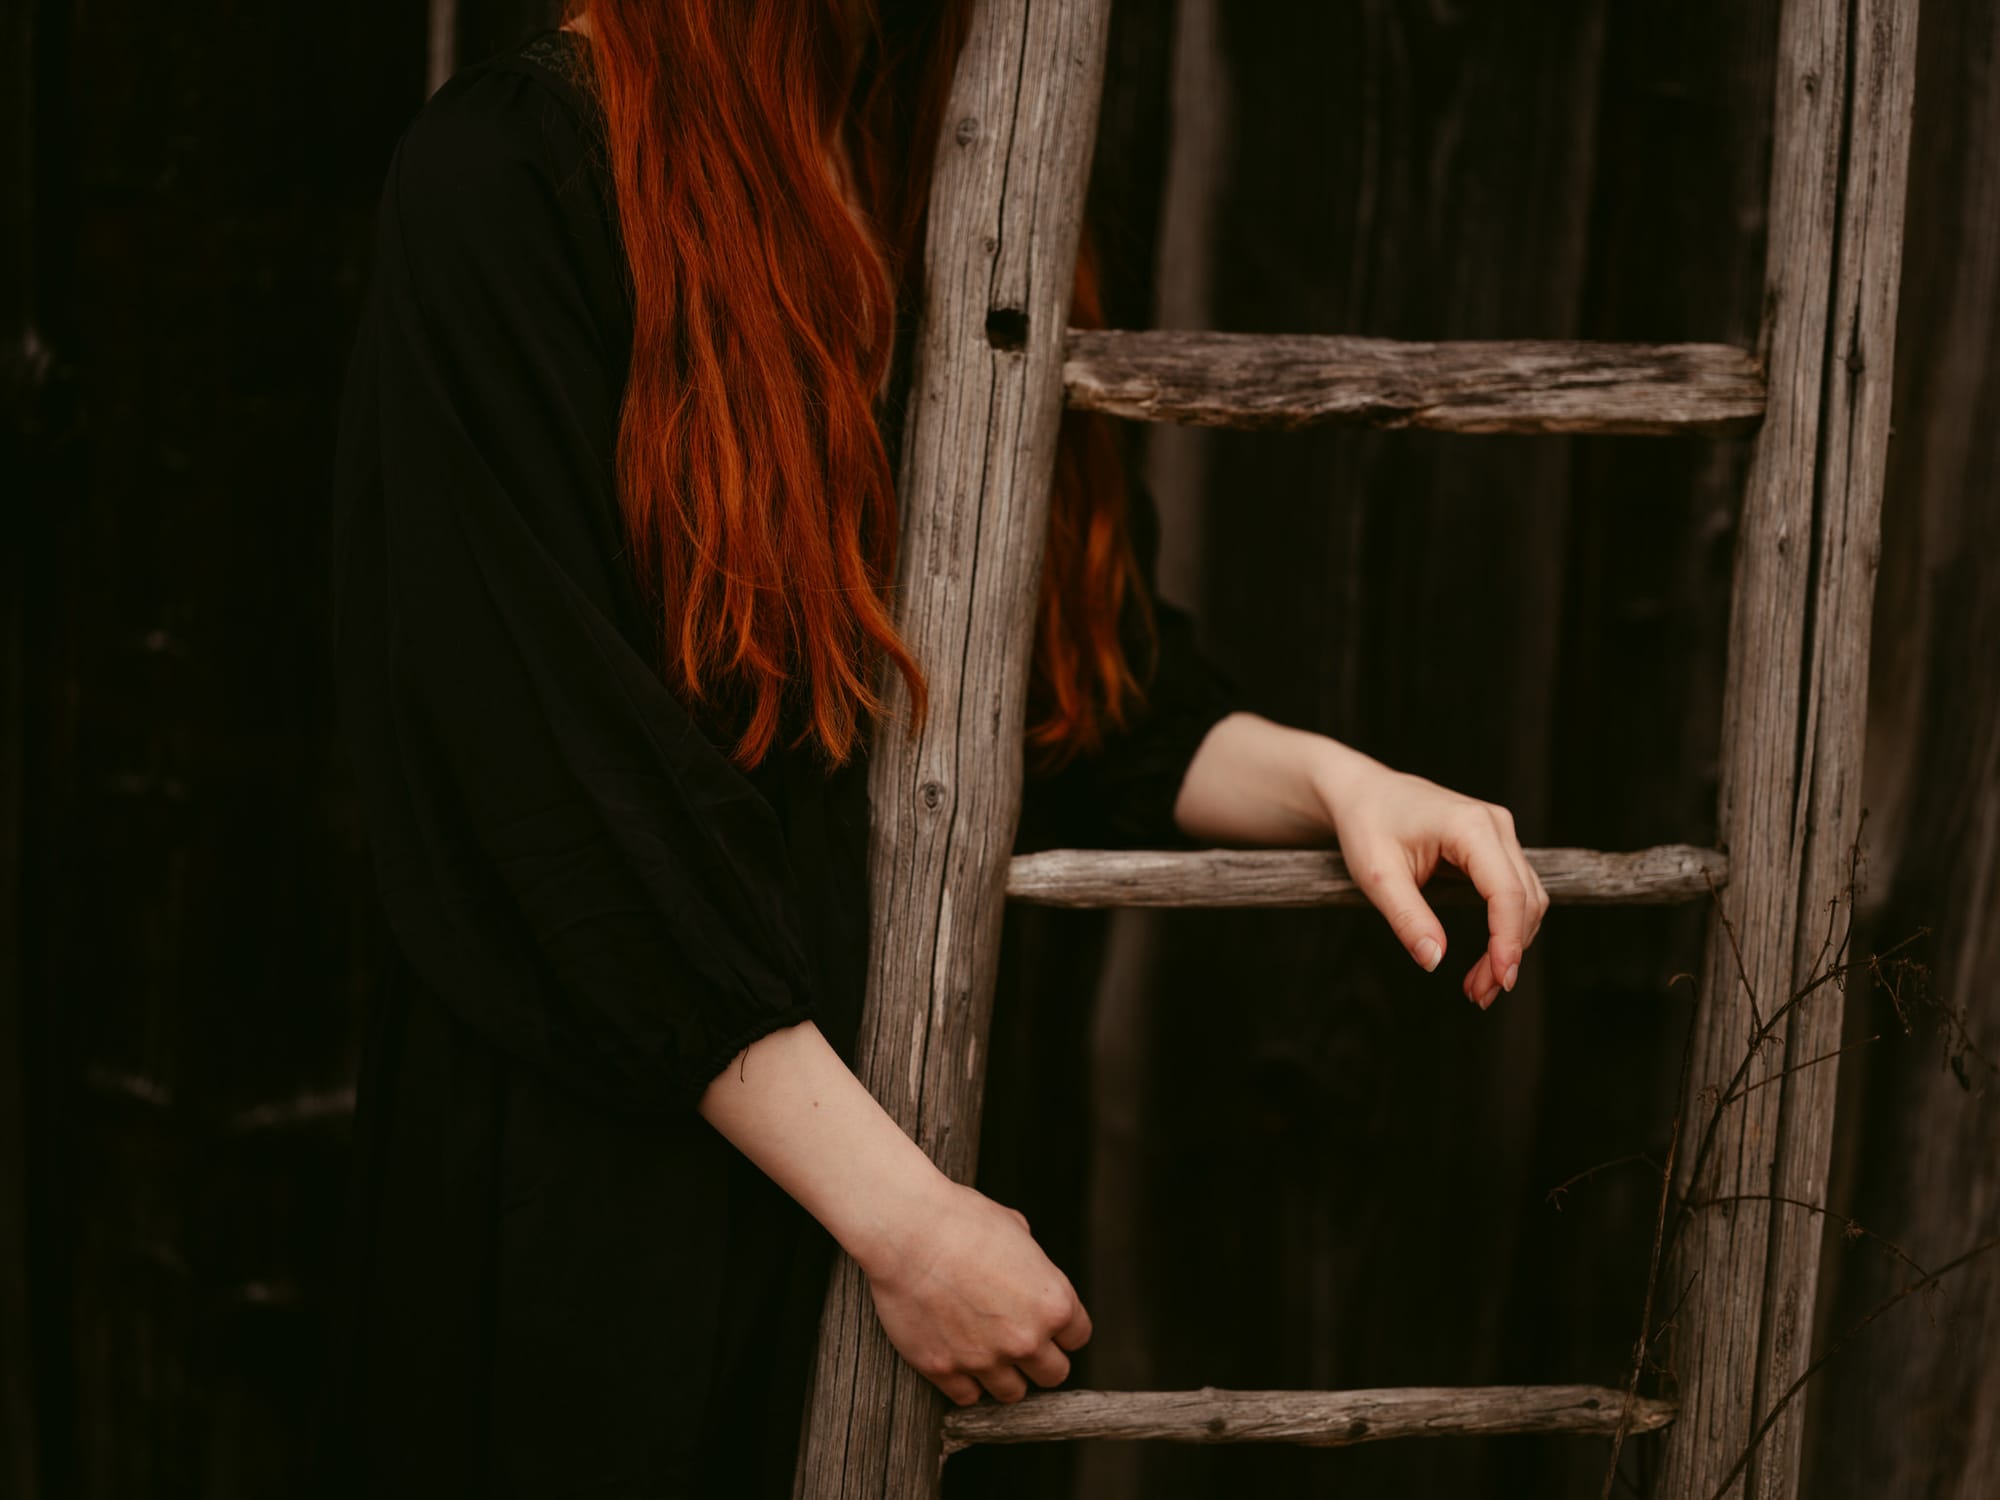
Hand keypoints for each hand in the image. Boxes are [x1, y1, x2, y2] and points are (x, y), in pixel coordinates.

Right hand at [857, 1179, 1091, 1406]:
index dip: (1062, 1328)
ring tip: (987, 1352)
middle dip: (1039, 1359)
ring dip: (1004, 1376)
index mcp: (1053, 1303)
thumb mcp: (1015, 1229)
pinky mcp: (944, 1369)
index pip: (1078, 1337)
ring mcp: (984, 1359)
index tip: (1044, 1322)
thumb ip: (1032, 1263)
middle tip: (1018, 1340)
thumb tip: (1028, 1272)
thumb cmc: (961, 1220)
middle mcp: (1025, 1339)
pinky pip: (967, 1396)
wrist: (907, 1230)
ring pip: (1012, 1394)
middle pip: (1053, 1375)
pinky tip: (958, 1358)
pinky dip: (965, 1382)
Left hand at [1311, 749, 1549, 1007]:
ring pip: (1527, 899)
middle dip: (1508, 952)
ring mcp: (1500, 833)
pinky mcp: (1495, 846)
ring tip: (1479, 987)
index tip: (1500, 979)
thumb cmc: (1366, 825)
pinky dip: (1505, 928)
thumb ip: (1407, 917)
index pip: (1507, 891)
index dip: (1508, 940)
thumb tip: (1434, 961)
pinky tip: (1486, 960)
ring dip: (1511, 945)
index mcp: (1469, 825)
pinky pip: (1515, 892)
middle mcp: (1495, 824)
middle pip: (1525, 899)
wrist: (1363, 793)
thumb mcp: (1376, 875)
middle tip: (1480, 996)